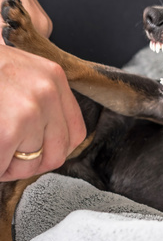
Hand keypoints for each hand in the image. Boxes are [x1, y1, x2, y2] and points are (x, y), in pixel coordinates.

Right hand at [0, 45, 85, 180]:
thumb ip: (44, 99)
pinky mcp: (8, 131)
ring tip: (0, 149)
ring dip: (11, 166)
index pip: (76, 132)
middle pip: (58, 153)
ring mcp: (29, 112)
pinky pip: (5, 168)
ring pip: (31, 165)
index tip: (42, 152)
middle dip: (34, 163)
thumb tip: (49, 138)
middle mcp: (47, 93)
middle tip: (14, 158)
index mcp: (54, 78)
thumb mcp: (24, 72)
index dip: (58, 149)